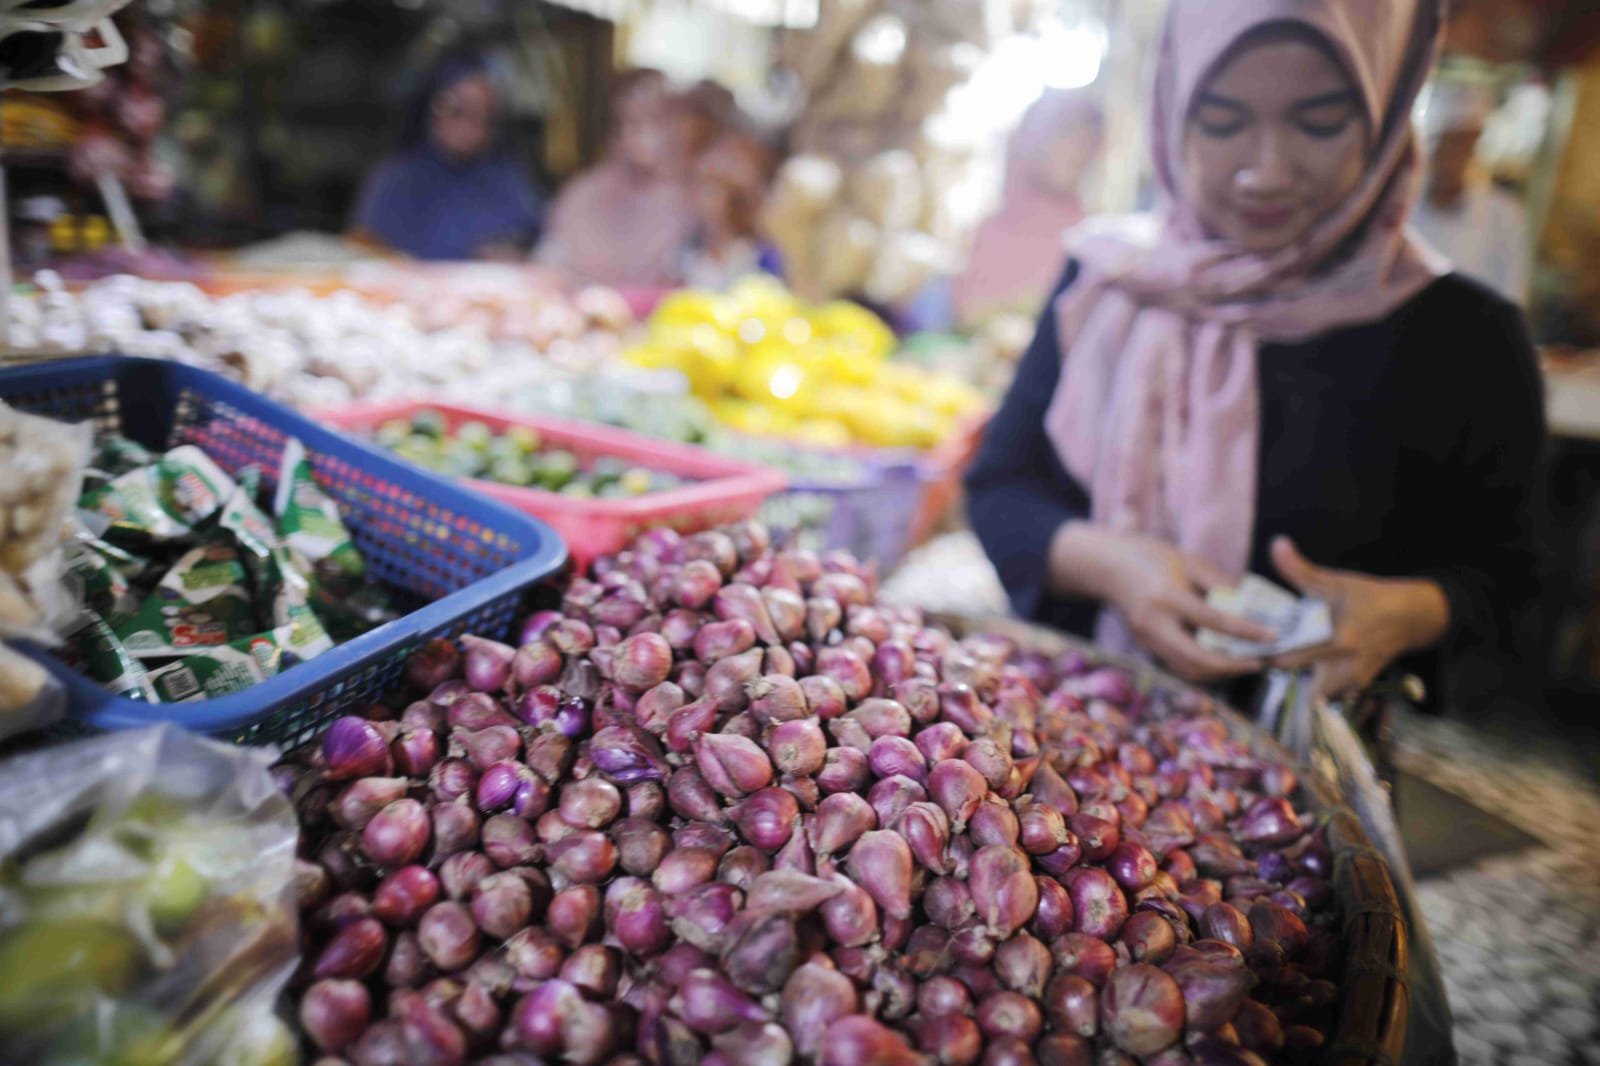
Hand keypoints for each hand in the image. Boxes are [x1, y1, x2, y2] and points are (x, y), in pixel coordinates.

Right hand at [1052, 525, 1275, 683]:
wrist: (1106, 567)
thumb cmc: (1150, 556)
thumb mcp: (1188, 560)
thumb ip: (1219, 582)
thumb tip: (1251, 605)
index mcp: (1166, 597)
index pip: (1212, 621)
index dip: (1245, 631)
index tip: (1272, 637)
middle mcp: (1154, 624)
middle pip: (1197, 660)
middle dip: (1232, 667)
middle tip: (1260, 662)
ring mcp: (1147, 640)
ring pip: (1187, 670)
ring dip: (1220, 673)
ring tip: (1246, 664)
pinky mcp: (1147, 646)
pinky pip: (1179, 665)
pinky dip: (1205, 667)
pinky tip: (1224, 661)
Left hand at [1269, 537, 1449, 699]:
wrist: (1408, 617)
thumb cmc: (1367, 597)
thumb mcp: (1334, 582)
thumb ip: (1300, 569)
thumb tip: (1277, 543)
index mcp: (1338, 639)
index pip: (1290, 658)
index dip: (1266, 654)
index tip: (1248, 647)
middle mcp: (1346, 665)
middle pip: (1296, 677)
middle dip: (1279, 666)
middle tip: (1262, 652)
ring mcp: (1353, 678)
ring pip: (1313, 691)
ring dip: (1298, 679)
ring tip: (1287, 658)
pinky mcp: (1358, 685)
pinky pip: (1328, 694)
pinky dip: (1317, 684)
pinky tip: (1310, 666)